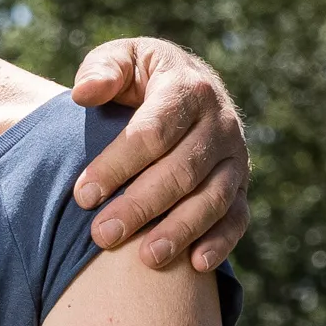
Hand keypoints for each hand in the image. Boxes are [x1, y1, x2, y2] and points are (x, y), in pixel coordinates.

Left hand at [64, 38, 249, 272]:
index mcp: (187, 88)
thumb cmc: (141, 80)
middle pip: (182, 170)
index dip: (117, 165)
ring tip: (147, 259)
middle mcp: (220, 122)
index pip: (152, 132)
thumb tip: (84, 93)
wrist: (185, 89)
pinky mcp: (242, 186)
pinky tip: (196, 266)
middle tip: (102, 235)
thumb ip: (103, 70)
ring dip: (180, 231)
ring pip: (213, 198)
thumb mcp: (122, 60)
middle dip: (140, 205)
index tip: (83, 195)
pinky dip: (221, 243)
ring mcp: (235, 156)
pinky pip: (238, 218)